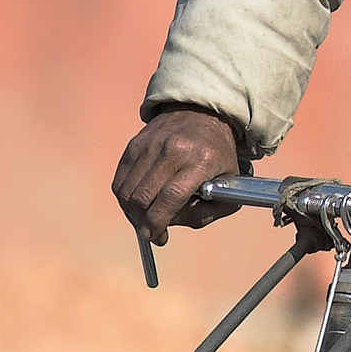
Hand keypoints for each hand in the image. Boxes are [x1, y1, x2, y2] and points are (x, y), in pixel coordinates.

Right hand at [114, 108, 242, 242]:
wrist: (201, 114)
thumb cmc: (217, 154)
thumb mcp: (230, 183)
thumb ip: (209, 211)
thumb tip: (172, 223)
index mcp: (201, 159)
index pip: (171, 197)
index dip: (158, 222)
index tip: (156, 237)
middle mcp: (173, 149)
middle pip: (144, 196)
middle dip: (143, 221)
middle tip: (151, 230)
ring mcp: (151, 145)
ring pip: (128, 190)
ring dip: (132, 211)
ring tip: (145, 216)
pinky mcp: (135, 144)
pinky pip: (121, 179)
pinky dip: (125, 197)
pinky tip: (137, 203)